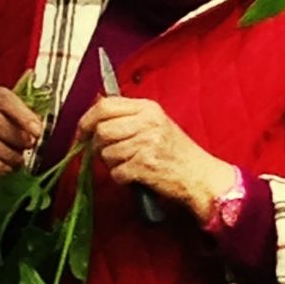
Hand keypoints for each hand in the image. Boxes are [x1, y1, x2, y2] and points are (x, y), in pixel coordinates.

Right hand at [0, 83, 43, 175]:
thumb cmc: (2, 116)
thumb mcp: (14, 109)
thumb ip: (27, 116)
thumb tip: (38, 129)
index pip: (5, 101)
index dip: (23, 117)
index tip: (37, 132)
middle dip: (16, 138)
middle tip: (28, 146)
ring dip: (7, 154)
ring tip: (19, 159)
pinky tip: (7, 167)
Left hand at [77, 96, 231, 222]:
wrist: (201, 176)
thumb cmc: (178, 152)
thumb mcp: (157, 123)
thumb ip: (128, 115)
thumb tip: (95, 109)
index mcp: (149, 108)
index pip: (105, 105)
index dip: (87, 119)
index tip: (83, 131)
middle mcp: (147, 123)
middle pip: (101, 130)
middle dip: (98, 145)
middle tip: (108, 153)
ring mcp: (146, 144)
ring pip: (106, 153)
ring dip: (112, 164)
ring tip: (130, 164)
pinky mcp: (144, 166)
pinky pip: (116, 172)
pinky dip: (122, 178)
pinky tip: (136, 175)